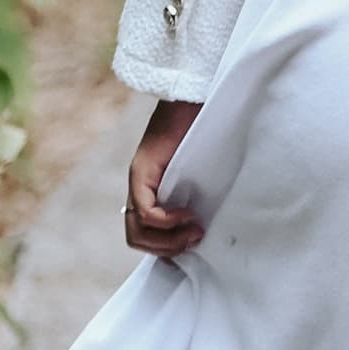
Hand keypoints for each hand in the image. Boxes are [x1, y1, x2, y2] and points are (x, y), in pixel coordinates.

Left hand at [125, 97, 205, 255]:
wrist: (192, 99)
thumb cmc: (203, 130)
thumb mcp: (200, 172)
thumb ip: (198, 194)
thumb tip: (212, 222)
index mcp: (149, 192)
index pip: (143, 235)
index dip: (165, 248)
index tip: (194, 243)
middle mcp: (137, 189)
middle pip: (136, 239)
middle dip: (167, 249)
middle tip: (195, 240)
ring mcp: (137, 181)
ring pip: (136, 231)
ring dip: (167, 241)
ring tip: (194, 231)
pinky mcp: (140, 172)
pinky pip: (145, 211)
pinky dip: (166, 221)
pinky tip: (187, 214)